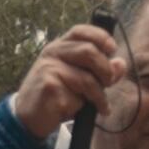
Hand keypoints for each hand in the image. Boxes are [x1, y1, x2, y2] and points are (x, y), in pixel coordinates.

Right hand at [9, 22, 125, 140]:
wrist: (27, 116)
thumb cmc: (56, 96)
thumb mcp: (78, 80)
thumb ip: (99, 71)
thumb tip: (121, 63)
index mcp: (59, 47)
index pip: (81, 31)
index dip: (100, 37)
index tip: (112, 49)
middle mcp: (52, 54)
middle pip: (89, 51)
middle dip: (105, 70)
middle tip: (108, 83)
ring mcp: (49, 69)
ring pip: (87, 78)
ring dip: (99, 94)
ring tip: (101, 105)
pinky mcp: (49, 87)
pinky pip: (77, 96)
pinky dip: (87, 107)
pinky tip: (87, 112)